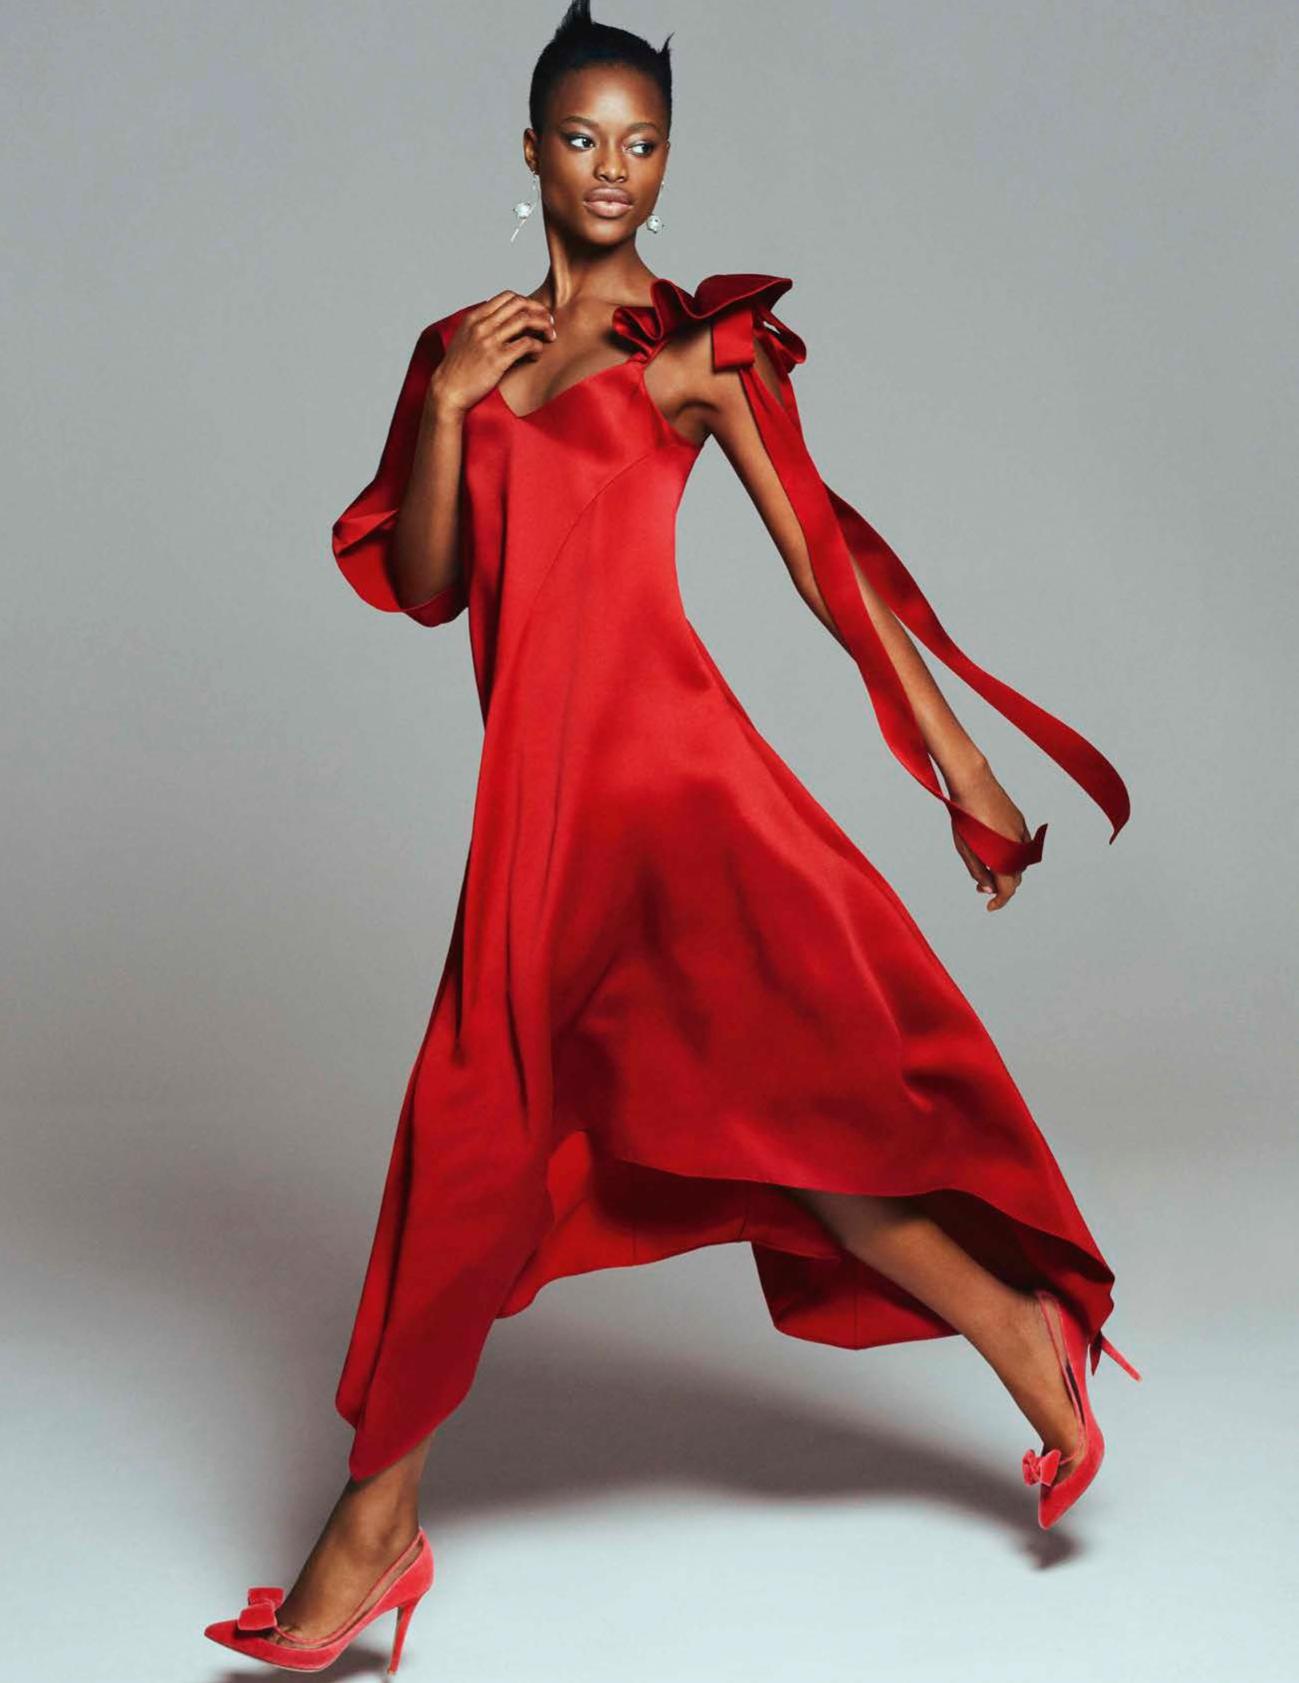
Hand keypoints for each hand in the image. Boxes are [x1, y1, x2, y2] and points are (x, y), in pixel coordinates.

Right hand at [427, 290, 555, 416]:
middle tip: (549, 321)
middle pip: (519, 304)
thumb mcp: (464, 338)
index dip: (527, 302)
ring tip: (550, 336)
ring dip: (544, 326)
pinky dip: (537, 347)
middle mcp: (482, 325)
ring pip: (525, 320)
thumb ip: (480, 325)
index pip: (507, 296)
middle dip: (539, 310)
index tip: (535, 313)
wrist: (448, 390)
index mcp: (475, 317)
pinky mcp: (498, 359)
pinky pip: (526, 344)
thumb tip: (501, 319)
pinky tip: (537, 355)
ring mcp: (490, 341)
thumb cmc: (458, 368)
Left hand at [945, 759, 1032, 911]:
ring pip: (1020, 863)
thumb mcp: (965, 848)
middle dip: (1001, 886)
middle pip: (1015, 878)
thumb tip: (988, 888)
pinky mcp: (1021, 822)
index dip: (1000, 901)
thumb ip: (977, 870)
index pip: (1008, 890)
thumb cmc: (965, 817)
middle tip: (981, 886)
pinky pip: (1022, 846)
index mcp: (1003, 858)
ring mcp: (1022, 834)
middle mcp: (1017, 848)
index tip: (990, 906)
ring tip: (987, 868)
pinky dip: (1012, 855)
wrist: (974, 784)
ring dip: (1007, 870)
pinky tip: (996, 851)